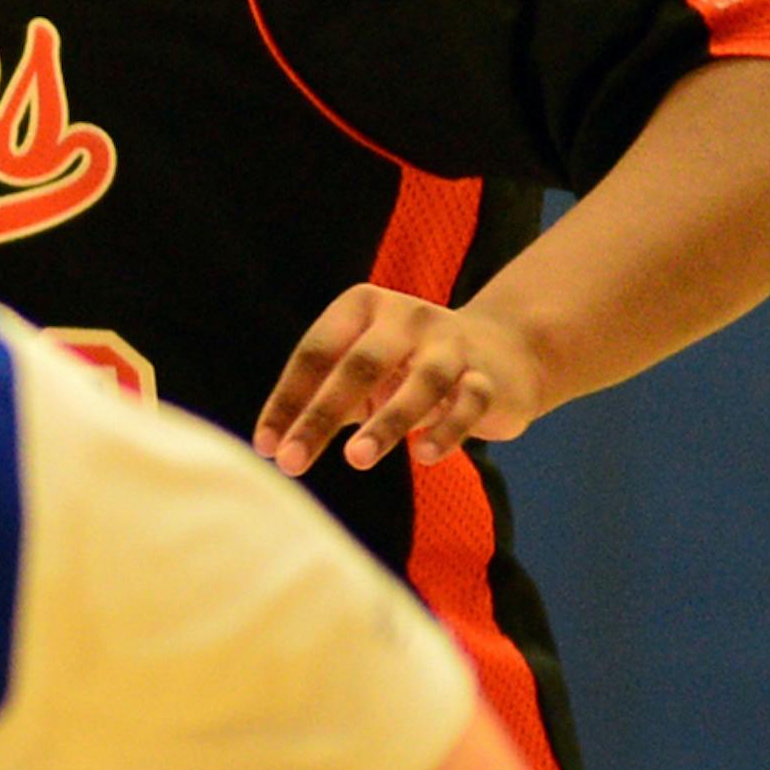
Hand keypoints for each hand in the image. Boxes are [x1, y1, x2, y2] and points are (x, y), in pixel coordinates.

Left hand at [253, 284, 546, 475]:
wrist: (502, 354)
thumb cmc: (408, 368)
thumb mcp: (361, 373)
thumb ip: (321, 400)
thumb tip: (272, 447)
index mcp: (364, 307)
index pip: (317, 351)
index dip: (288, 400)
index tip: (267, 448)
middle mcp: (408, 317)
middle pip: (360, 364)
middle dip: (321, 415)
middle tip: (291, 463)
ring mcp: (452, 345)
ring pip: (422, 382)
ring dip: (388, 422)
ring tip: (355, 459)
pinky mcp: (490, 378)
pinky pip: (470, 403)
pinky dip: (448, 429)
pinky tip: (425, 456)